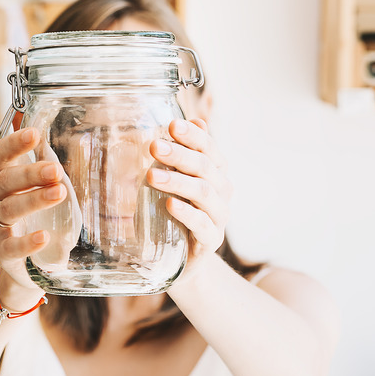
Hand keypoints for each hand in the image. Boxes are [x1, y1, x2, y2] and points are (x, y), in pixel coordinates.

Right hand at [0, 128, 67, 288]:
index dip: (15, 144)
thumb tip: (66, 142)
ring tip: (60, 194)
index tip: (34, 134)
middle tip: (56, 170)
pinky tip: (44, 236)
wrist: (26, 262)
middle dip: (31, 173)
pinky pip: (11, 246)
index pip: (0, 156)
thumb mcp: (40, 190)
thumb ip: (47, 169)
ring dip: (34, 200)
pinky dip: (27, 241)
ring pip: (8, 209)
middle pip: (5, 181)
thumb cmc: (36, 216)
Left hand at [147, 118, 232, 267]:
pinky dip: (186, 213)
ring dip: (177, 182)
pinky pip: (202, 224)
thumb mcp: (173, 179)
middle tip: (154, 146)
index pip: (209, 148)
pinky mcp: (211, 239)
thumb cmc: (175, 210)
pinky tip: (169, 204)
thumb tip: (188, 119)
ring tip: (152, 176)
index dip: (193, 135)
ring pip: (203, 193)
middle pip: (205, 167)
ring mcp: (219, 216)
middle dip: (179, 155)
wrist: (181, 256)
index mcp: (216, 172)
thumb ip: (180, 154)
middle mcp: (223, 191)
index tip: (172, 125)